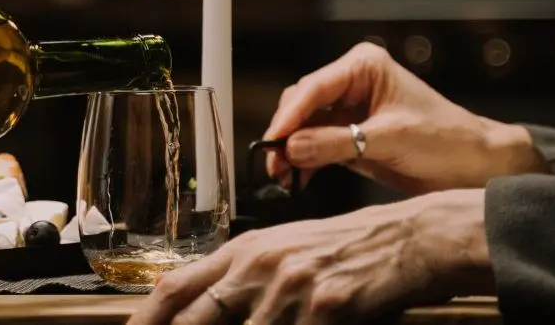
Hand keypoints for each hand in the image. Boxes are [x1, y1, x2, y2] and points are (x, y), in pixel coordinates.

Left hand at [127, 189, 493, 324]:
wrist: (406, 238)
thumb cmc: (345, 245)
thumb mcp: (285, 249)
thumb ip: (245, 276)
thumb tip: (209, 307)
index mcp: (245, 250)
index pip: (178, 286)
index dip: (148, 316)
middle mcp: (259, 267)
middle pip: (196, 317)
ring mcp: (290, 289)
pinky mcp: (325, 310)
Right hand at [264, 42, 547, 194]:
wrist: (474, 165)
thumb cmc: (446, 140)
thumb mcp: (389, 139)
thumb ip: (337, 143)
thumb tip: (292, 148)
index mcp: (364, 67)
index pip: (314, 88)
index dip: (288, 116)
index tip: (271, 140)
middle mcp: (352, 83)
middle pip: (302, 104)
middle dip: (286, 134)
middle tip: (274, 163)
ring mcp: (349, 109)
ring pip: (303, 126)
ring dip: (292, 150)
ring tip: (282, 175)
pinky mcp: (349, 134)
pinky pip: (315, 144)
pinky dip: (304, 161)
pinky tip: (297, 178)